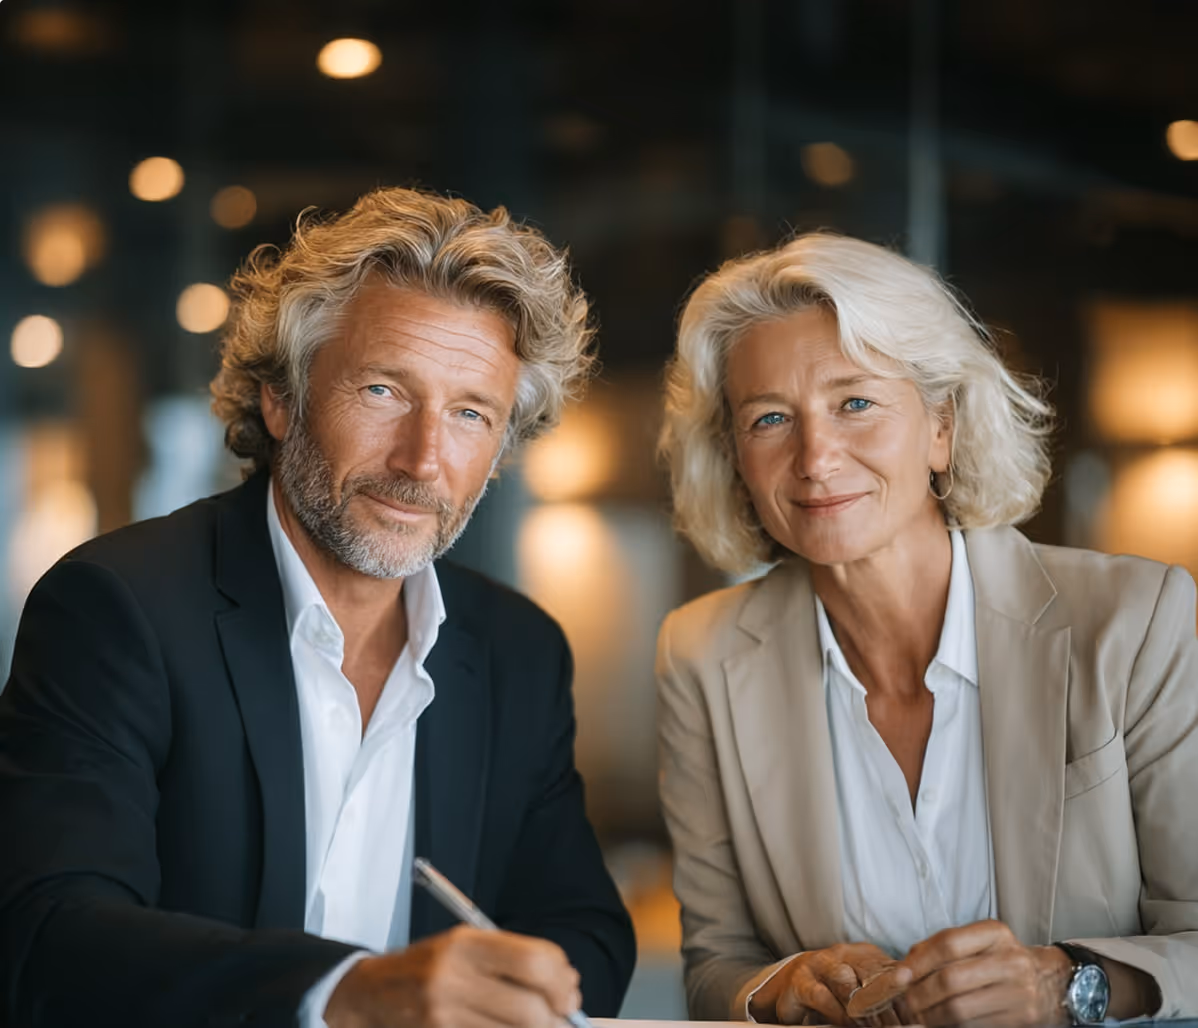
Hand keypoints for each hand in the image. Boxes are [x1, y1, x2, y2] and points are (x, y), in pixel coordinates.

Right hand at [324, 925, 581, 1027]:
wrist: (366, 995)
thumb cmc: (426, 968)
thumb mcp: (462, 945)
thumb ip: (511, 959)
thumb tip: (565, 984)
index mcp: (463, 943)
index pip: (534, 961)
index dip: (562, 980)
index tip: (570, 990)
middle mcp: (452, 979)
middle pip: (531, 1008)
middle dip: (558, 1017)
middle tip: (565, 1017)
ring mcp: (443, 1016)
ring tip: (542, 1025)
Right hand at [750, 943, 912, 1025]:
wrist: (790, 984)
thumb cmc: (834, 991)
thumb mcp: (862, 989)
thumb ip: (883, 997)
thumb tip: (915, 1014)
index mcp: (864, 954)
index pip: (890, 970)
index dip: (903, 995)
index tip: (914, 1017)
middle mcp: (842, 954)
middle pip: (871, 973)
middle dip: (888, 1000)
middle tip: (899, 1023)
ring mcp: (820, 965)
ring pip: (846, 982)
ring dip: (863, 1010)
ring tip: (874, 1025)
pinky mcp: (800, 982)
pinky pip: (822, 996)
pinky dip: (837, 1013)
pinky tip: (848, 1023)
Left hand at [900, 919, 1071, 1027]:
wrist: (1051, 982)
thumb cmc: (999, 959)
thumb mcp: (976, 942)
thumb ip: (938, 948)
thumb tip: (903, 971)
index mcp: (995, 933)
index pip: (948, 943)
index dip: (919, 961)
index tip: (899, 977)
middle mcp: (1011, 960)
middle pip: (951, 979)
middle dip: (920, 995)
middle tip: (902, 1003)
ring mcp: (1020, 992)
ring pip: (960, 1009)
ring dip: (930, 1016)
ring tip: (916, 1016)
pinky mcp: (1023, 1019)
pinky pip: (975, 1026)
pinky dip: (950, 1027)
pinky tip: (938, 1023)